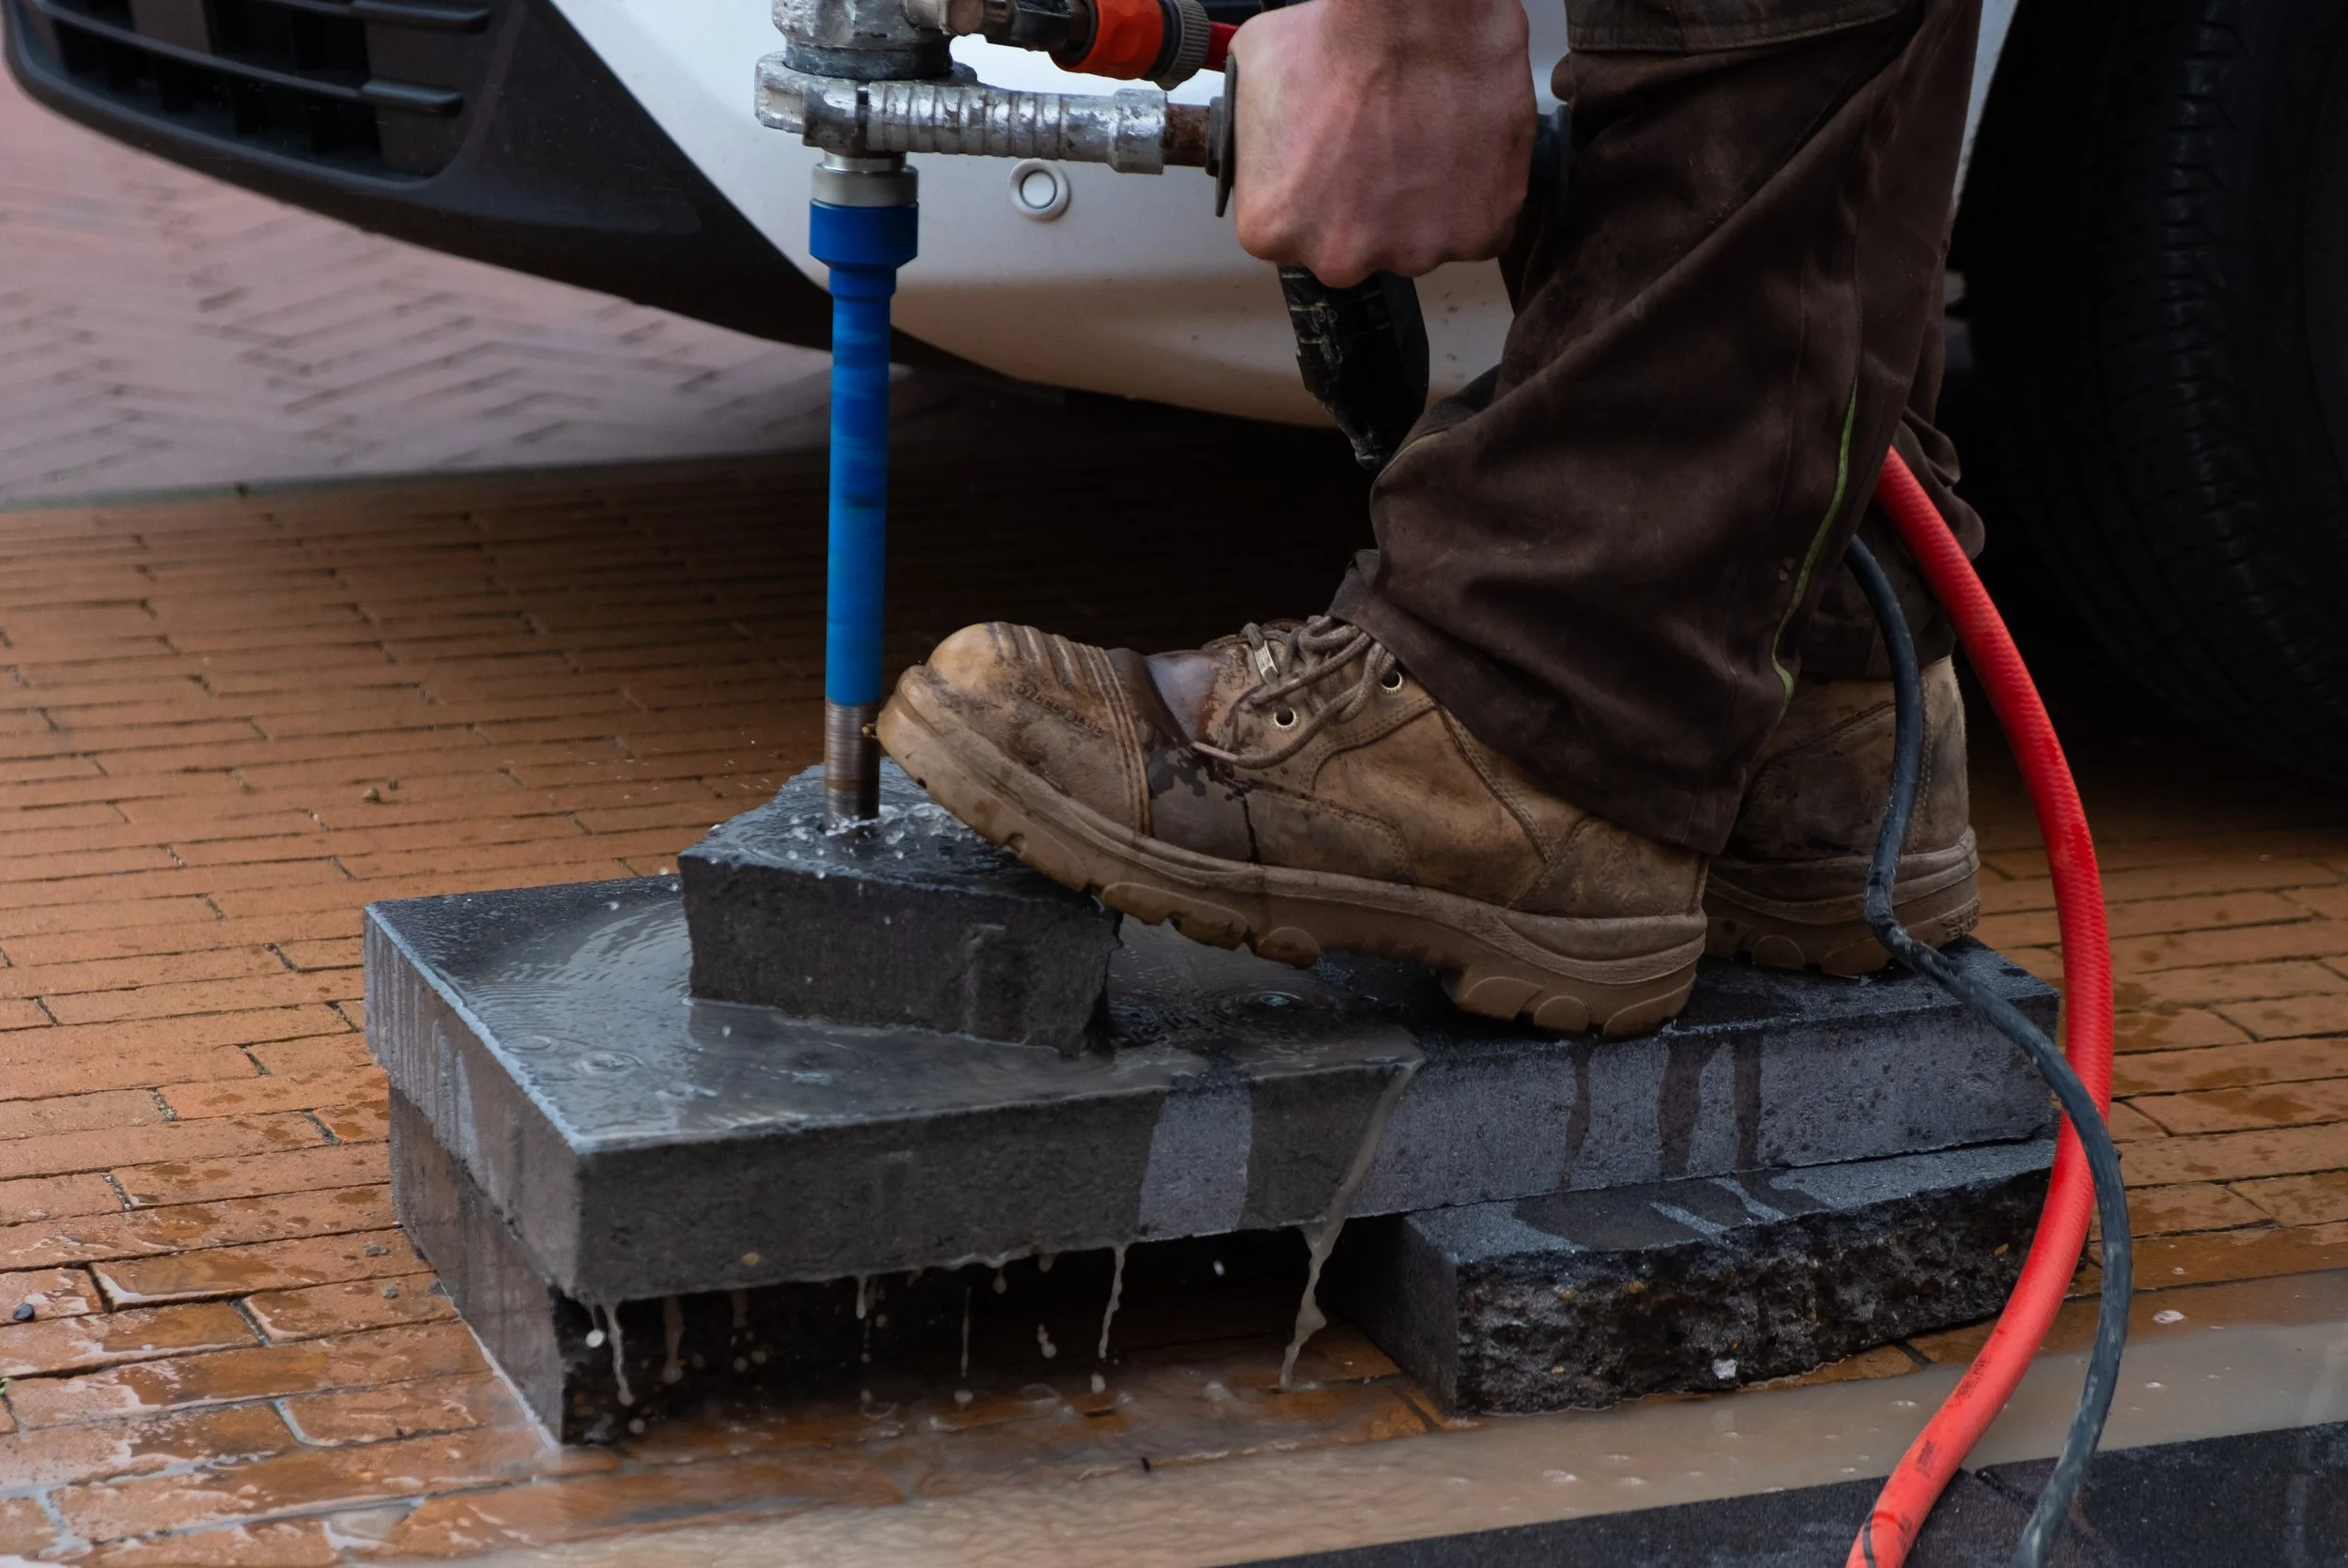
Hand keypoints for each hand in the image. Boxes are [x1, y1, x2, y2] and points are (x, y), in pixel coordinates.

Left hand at [1228, 0, 1534, 286]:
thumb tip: (1260, 144)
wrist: (1420, 16)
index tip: (1328, 165)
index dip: (1312, 195)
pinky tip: (1457, 153)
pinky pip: (1476, 231)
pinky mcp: (1476, 234)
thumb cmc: (1342, 37)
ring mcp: (1412, 251)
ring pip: (1414, 242)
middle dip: (1362, 208)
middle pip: (1350, 248)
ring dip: (1418, 204)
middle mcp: (1340, 255)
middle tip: (1376, 150)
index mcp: (1276, 228)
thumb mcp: (1254, 77)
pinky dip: (1472, 200)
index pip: (1290, 234)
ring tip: (1420, 141)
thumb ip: (1253, 138)